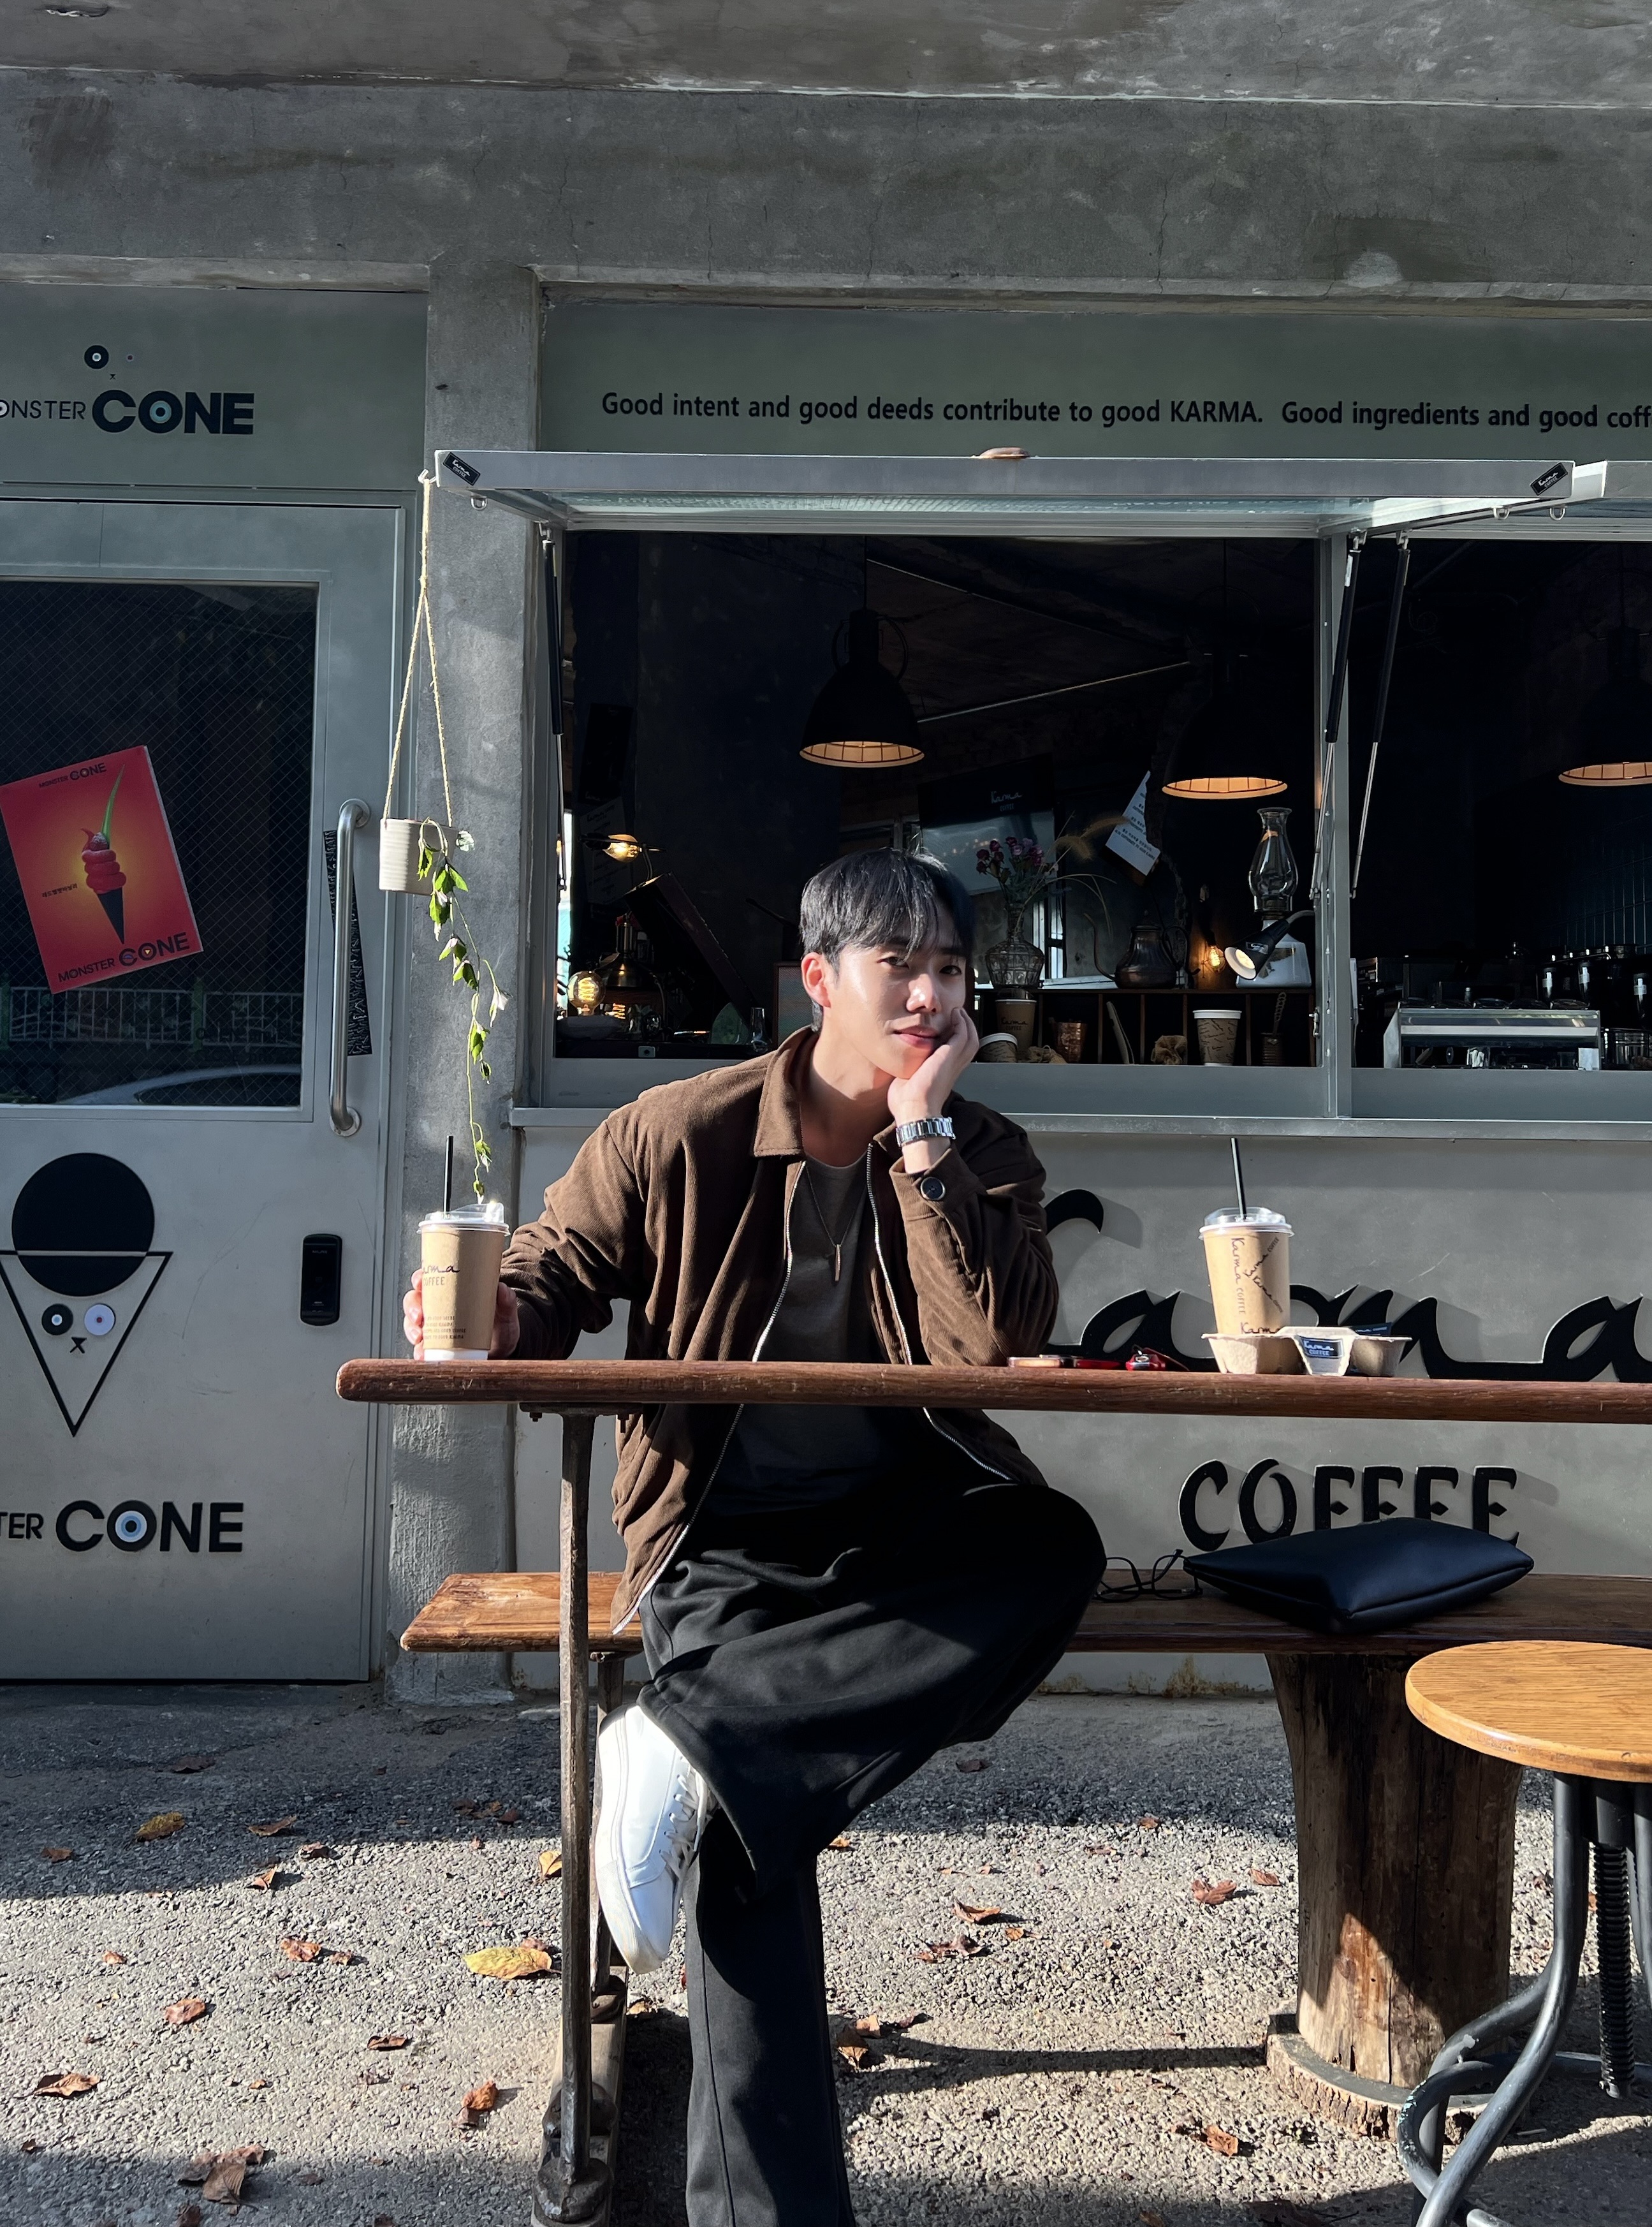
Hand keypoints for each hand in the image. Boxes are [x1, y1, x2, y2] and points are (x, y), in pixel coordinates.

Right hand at [403, 1270, 520, 1359]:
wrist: (502, 1350)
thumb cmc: (499, 1325)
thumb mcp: (505, 1311)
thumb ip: (506, 1300)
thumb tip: (502, 1289)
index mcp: (451, 1291)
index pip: (429, 1279)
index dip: (420, 1278)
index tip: (420, 1282)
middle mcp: (438, 1307)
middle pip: (415, 1301)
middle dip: (412, 1307)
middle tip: (419, 1316)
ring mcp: (434, 1326)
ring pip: (412, 1324)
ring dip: (411, 1330)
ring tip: (420, 1339)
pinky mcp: (434, 1346)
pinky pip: (420, 1347)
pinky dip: (418, 1351)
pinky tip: (423, 1355)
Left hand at [888, 1007, 977, 1169]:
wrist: (913, 1111)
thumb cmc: (907, 1103)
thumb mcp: (907, 1079)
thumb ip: (907, 1067)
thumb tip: (895, 1060)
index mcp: (943, 1073)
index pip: (955, 1051)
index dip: (954, 1038)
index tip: (947, 1026)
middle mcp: (952, 1067)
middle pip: (968, 1043)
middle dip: (965, 1026)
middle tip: (957, 1013)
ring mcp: (953, 1062)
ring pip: (969, 1037)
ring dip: (965, 1023)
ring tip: (958, 1011)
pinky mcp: (950, 1056)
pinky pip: (962, 1035)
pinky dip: (961, 1023)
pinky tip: (955, 1014)